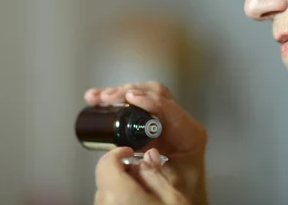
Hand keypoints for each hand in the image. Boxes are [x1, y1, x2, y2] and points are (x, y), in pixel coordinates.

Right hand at [85, 82, 208, 203]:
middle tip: (108, 98)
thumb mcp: (173, 181)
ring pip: (143, 96)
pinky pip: (135, 107)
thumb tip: (142, 154)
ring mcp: (166, 121)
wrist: (186, 197)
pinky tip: (100, 101)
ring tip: (98, 97)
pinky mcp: (152, 125)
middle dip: (128, 92)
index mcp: (190, 134)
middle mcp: (179, 123)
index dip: (149, 100)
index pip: (170, 107)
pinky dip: (118, 102)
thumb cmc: (184, 191)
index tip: (130, 98)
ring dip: (119, 94)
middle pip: (154, 94)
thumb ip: (158, 168)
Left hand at [95, 147, 188, 204]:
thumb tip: (149, 157)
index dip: (119, 152)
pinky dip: (121, 200)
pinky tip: (140, 203)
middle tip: (145, 174)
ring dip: (123, 188)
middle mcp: (105, 204)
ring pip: (107, 193)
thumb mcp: (173, 198)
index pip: (106, 162)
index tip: (131, 151)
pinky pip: (110, 204)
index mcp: (119, 194)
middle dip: (125, 172)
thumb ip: (156, 174)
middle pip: (107, 177)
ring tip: (146, 194)